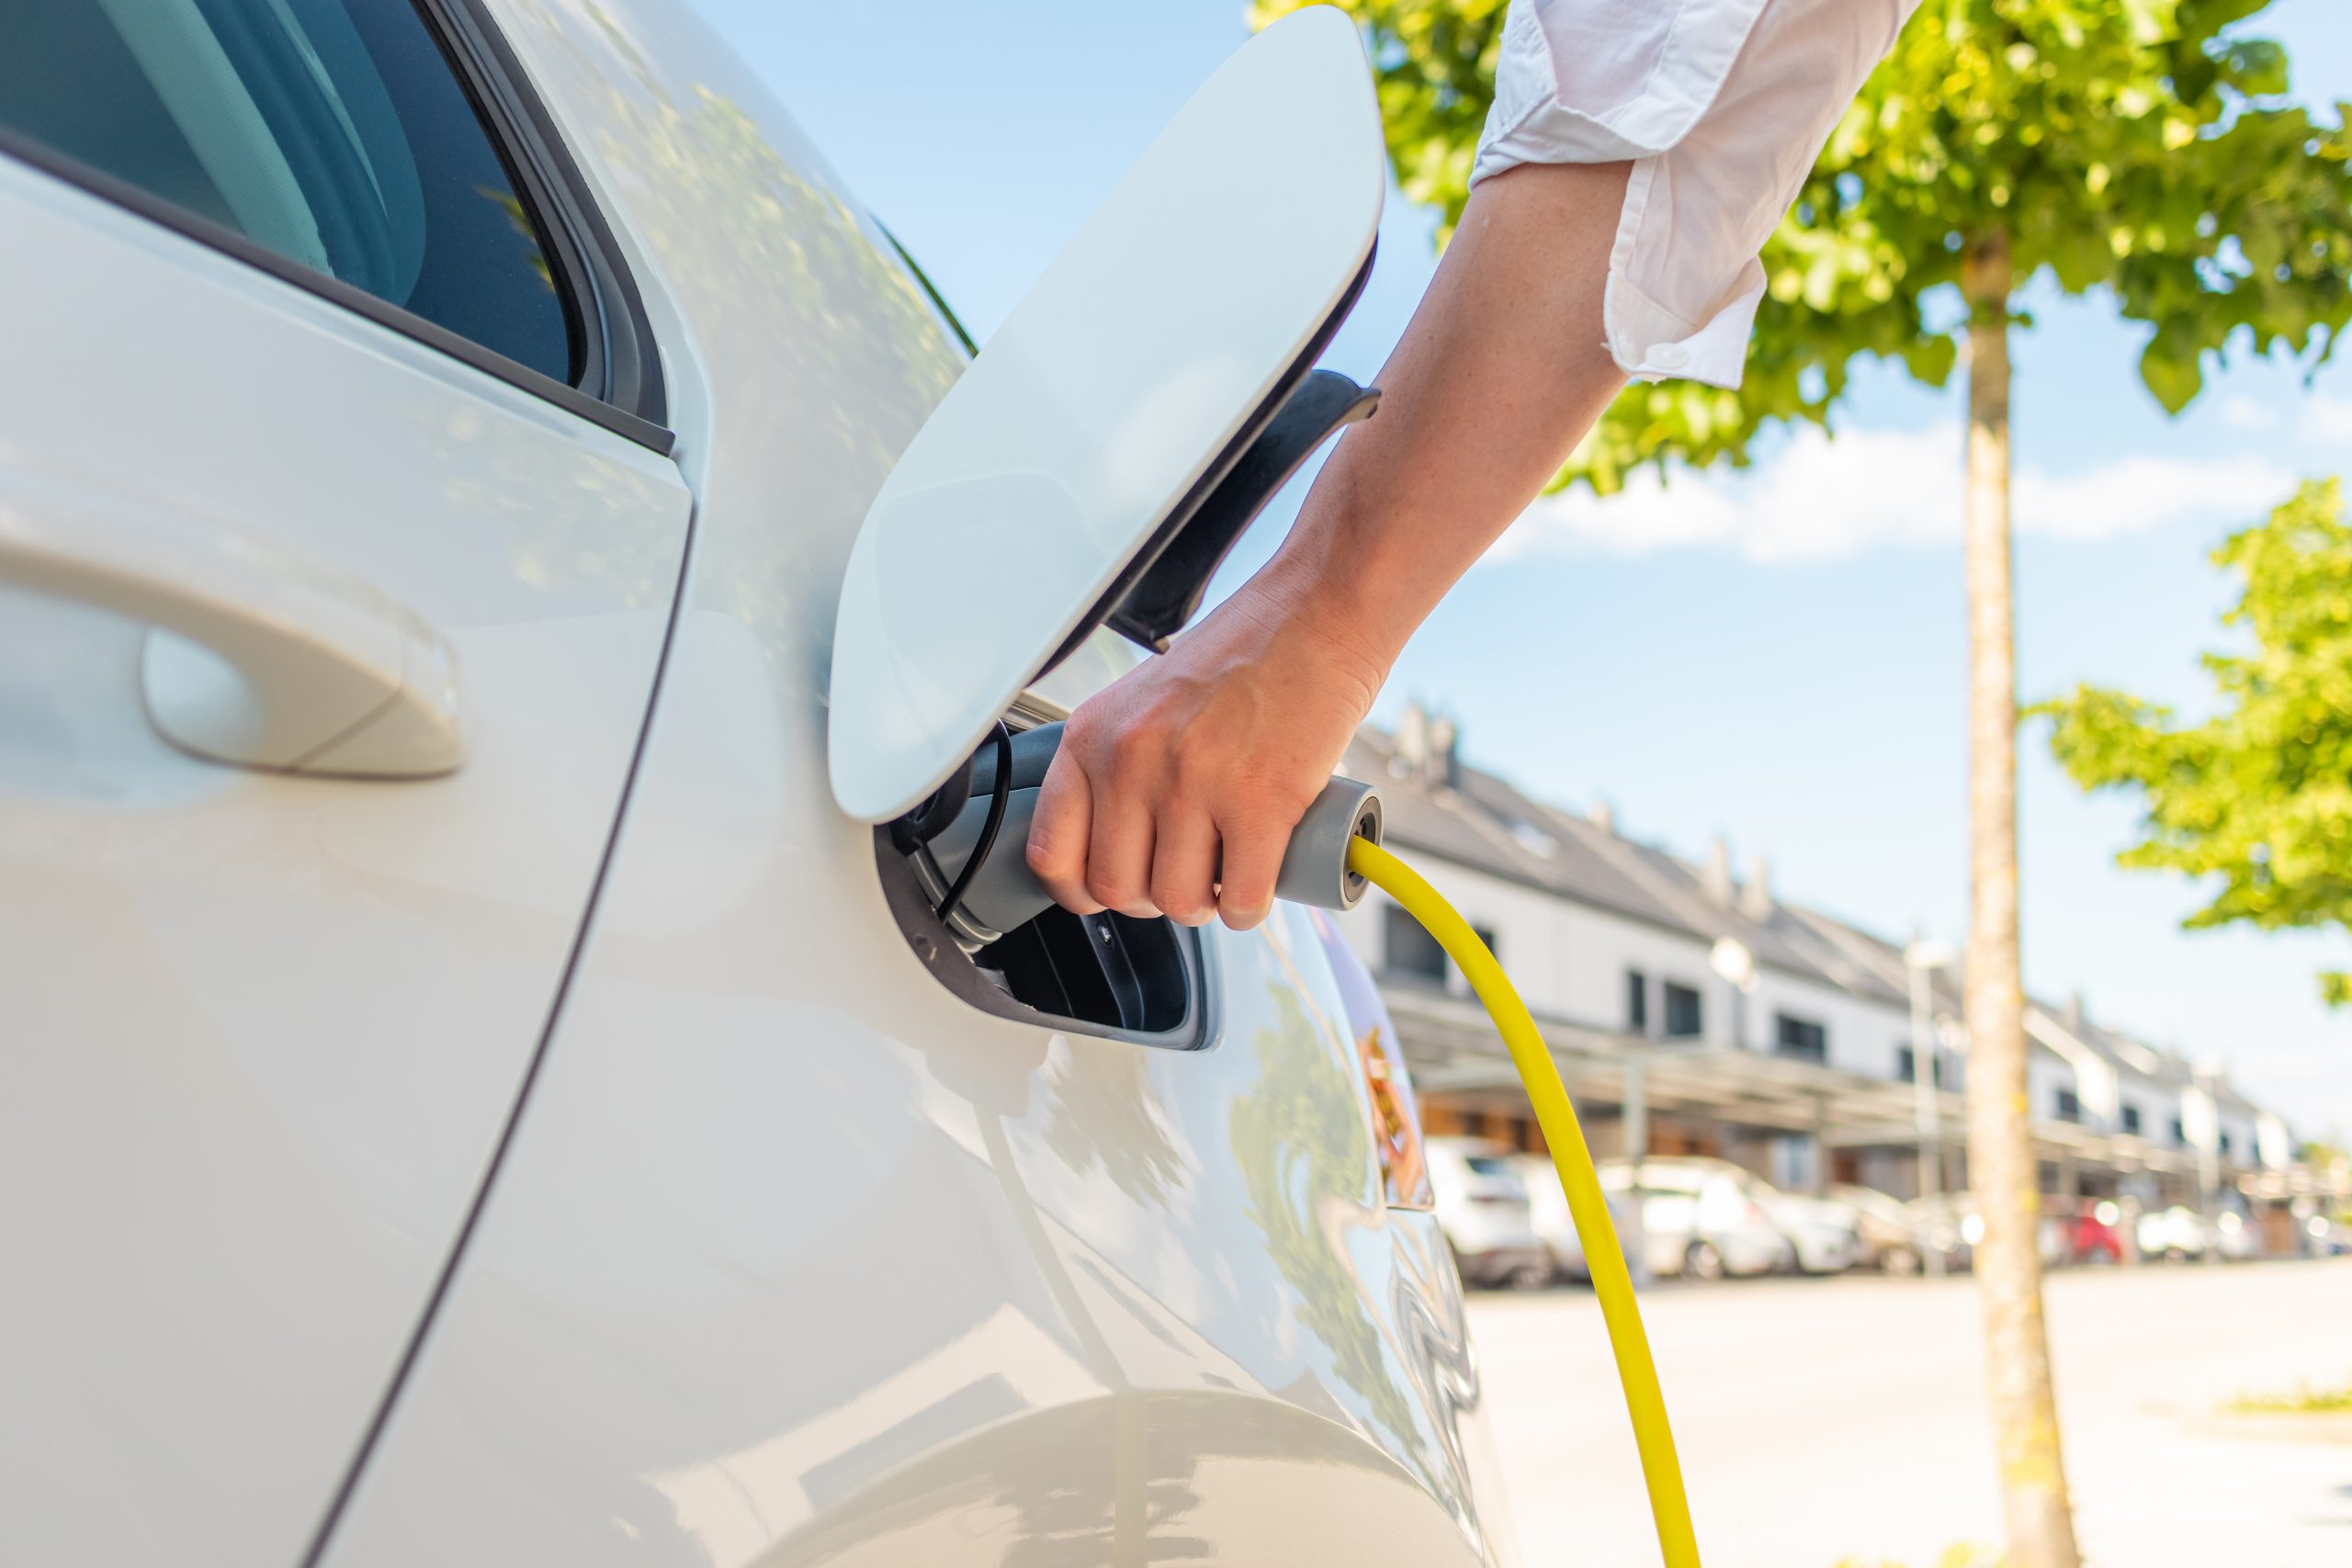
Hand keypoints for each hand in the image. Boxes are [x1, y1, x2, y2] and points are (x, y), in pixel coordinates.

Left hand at [1026, 570, 1388, 930]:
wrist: (1316, 614)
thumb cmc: (1243, 655)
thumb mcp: (1146, 702)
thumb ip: (1120, 764)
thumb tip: (1118, 846)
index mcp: (1093, 735)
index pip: (1051, 851)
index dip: (1081, 890)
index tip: (1108, 890)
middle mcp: (1131, 760)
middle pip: (1118, 888)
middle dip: (1154, 899)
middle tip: (1185, 877)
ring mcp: (1193, 783)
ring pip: (1179, 901)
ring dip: (1206, 905)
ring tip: (1225, 875)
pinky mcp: (1259, 802)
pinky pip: (1242, 897)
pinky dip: (1251, 907)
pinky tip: (1259, 883)